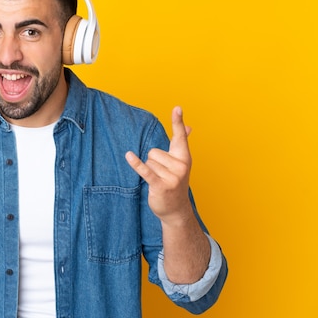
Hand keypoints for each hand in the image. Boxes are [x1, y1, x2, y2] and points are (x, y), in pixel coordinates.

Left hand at [126, 106, 192, 225]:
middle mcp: (181, 165)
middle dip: (154, 163)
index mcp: (185, 157)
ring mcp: (172, 176)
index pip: (180, 136)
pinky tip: (128, 155)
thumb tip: (189, 127)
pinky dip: (136, 164)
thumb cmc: (176, 182)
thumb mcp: (181, 163)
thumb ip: (182, 144)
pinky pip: (145, 170)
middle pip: (153, 151)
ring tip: (159, 181)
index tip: (177, 107)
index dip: (177, 121)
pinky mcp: (160, 185)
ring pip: (149, 161)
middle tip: (163, 176)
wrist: (176, 210)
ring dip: (150, 171)